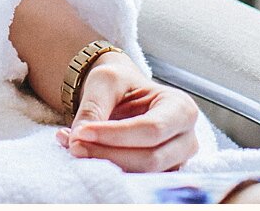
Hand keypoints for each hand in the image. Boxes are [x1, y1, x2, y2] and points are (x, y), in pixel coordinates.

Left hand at [55, 53, 201, 172]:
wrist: (124, 93)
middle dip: (107, 154)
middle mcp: (186, 137)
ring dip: (104, 164)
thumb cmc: (121, 83)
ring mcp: (176, 160)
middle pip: (149, 158)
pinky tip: (85, 154)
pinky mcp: (161, 174)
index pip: (151, 129)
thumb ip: (94, 107)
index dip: (115, 135)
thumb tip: (78, 138)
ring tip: (73, 146)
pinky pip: (135, 179)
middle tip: (73, 145)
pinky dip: (108, 170)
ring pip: (141, 174)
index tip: (80, 133)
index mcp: (180, 107)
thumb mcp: (106, 81)